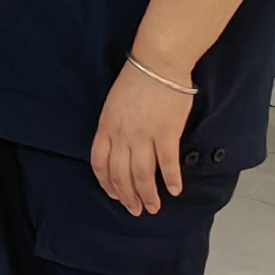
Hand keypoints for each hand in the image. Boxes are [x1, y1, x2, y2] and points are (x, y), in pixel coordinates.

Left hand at [92, 59, 193, 215]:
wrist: (157, 64)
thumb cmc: (135, 81)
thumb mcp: (113, 105)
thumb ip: (113, 128)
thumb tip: (119, 149)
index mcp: (106, 127)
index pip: (100, 164)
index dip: (106, 183)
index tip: (114, 195)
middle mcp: (122, 135)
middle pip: (121, 174)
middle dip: (127, 196)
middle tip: (136, 210)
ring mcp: (144, 136)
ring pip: (142, 174)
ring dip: (148, 194)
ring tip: (154, 207)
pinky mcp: (166, 133)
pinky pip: (167, 163)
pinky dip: (171, 180)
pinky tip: (175, 190)